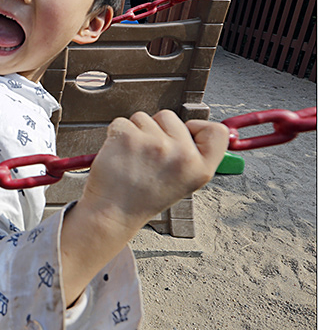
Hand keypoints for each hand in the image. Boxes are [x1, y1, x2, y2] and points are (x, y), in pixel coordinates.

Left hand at [79, 110, 228, 234]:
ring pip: (143, 117)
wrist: (113, 212)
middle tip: (147, 157)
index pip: (216, 131)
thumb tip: (194, 127)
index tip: (184, 135)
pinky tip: (118, 155)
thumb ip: (192, 155)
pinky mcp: (128, 137)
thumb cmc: (143, 197)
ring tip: (132, 158)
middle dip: (156, 130)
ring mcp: (155, 144)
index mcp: (201, 168)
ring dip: (135, 133)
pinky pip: (121, 122)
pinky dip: (116, 135)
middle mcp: (182, 155)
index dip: (197, 127)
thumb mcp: (184, 182)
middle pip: (169, 116)